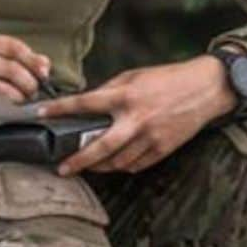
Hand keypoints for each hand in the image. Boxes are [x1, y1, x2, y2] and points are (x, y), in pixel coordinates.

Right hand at [0, 34, 52, 103]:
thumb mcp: (3, 61)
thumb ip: (27, 60)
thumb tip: (44, 64)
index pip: (13, 46)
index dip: (32, 60)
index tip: (44, 73)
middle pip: (11, 68)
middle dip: (29, 83)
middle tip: (33, 92)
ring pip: (5, 88)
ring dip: (20, 97)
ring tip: (23, 99)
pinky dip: (9, 105)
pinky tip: (13, 106)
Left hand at [37, 56, 236, 174]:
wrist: (205, 88)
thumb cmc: (168, 79)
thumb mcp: (135, 76)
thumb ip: (110, 91)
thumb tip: (88, 103)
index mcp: (126, 96)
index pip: (85, 104)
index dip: (60, 109)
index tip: (41, 114)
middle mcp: (136, 119)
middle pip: (100, 147)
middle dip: (79, 161)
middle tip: (62, 169)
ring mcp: (150, 137)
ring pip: (117, 162)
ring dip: (99, 166)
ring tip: (87, 166)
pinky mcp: (163, 149)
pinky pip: (136, 165)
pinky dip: (122, 166)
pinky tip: (114, 163)